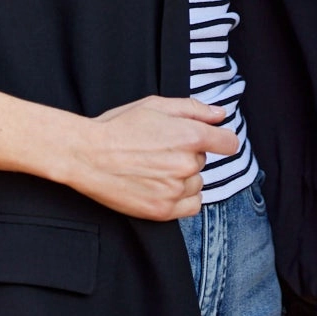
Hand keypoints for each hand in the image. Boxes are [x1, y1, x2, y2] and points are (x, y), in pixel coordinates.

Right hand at [61, 95, 238, 220]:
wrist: (88, 156)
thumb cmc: (119, 127)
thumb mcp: (155, 105)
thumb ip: (194, 109)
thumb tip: (221, 115)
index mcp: (189, 136)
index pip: (228, 143)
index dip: (220, 139)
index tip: (212, 141)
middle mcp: (187, 164)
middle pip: (204, 161)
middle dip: (188, 154)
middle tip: (159, 149)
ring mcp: (176, 189)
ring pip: (197, 183)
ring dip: (183, 177)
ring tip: (154, 168)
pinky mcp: (164, 210)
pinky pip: (191, 206)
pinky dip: (182, 198)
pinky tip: (162, 187)